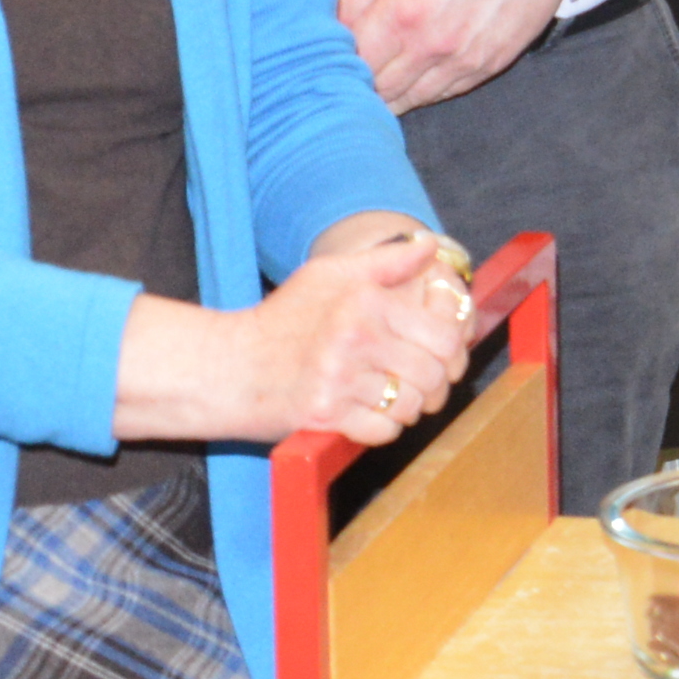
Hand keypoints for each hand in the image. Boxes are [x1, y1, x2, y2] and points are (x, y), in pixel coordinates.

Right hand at [111, 217, 471, 451]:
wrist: (225, 368)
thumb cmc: (280, 320)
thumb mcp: (328, 274)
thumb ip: (385, 261)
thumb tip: (430, 247)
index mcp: (365, 300)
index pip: (446, 334)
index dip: (452, 349)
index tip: (440, 353)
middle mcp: (355, 336)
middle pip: (435, 373)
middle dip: (436, 382)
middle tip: (419, 381)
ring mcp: (340, 378)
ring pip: (412, 404)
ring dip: (408, 406)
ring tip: (390, 395)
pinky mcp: (325, 414)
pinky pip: (384, 431)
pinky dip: (382, 427)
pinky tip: (366, 413)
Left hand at [336, 0, 581, 111]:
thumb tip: (332, 13)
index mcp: (404, 9)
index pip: (348, 56)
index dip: (329, 55)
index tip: (322, 49)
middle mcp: (432, 43)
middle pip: (373, 87)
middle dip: (352, 80)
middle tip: (338, 72)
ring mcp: (463, 61)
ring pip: (406, 100)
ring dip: (383, 93)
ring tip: (368, 82)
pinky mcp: (487, 67)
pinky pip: (441, 94)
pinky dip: (417, 91)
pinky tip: (406, 79)